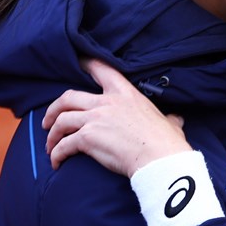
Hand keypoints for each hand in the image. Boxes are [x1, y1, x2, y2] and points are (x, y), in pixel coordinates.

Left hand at [42, 59, 190, 175]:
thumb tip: (176, 120)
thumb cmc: (167, 143)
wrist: (160, 159)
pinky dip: (57, 154)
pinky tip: (57, 163)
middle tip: (49, 120)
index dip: (85, 64)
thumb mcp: (170, 123)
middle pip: (68, 97)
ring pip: (61, 120)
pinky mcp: (87, 138)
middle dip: (54, 109)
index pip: (101, 70)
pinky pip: (63, 145)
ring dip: (52, 134)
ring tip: (51, 146)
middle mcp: (106, 103)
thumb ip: (169, 119)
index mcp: (126, 94)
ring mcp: (95, 119)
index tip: (76, 63)